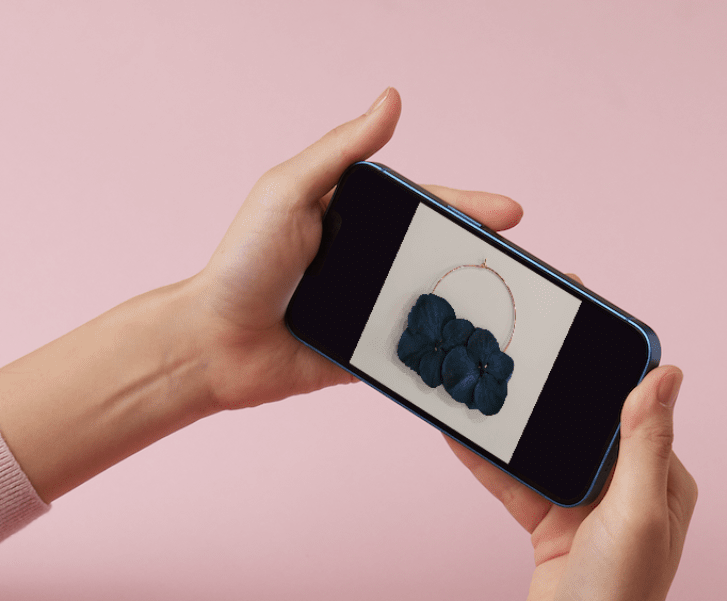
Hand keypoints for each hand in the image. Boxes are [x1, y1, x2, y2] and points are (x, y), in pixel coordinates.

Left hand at [0, 89, 530, 501]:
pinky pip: (410, 354)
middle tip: (535, 270)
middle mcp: (364, 262)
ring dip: (476, 310)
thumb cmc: (242, 263)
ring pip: (431, 306)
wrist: (211, 343)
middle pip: (437, 256)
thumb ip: (340, 151)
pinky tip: (483, 357)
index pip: (423, 206)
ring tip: (525, 314)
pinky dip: (444, 355)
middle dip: (487, 261)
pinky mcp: (360, 356)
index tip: (512, 214)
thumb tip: (391, 98)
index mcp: (352, 217)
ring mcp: (365, 311)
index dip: (467, 208)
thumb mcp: (288, 192)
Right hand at [449, 366, 695, 600]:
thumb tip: (666, 373)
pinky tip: (465, 438)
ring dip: (517, 425)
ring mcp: (587, 513)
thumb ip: (645, 444)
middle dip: (554, 388)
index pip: (638, 405)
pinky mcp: (550, 532)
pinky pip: (518, 485)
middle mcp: (629, 491)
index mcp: (663, 481)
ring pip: (547, 452)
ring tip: (484, 387)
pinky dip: (493, 463)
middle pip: (586, 423)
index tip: (582, 318)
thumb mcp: (635, 515)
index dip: (611, 362)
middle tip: (521, 344)